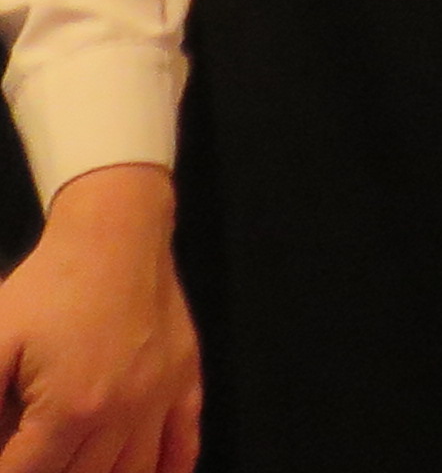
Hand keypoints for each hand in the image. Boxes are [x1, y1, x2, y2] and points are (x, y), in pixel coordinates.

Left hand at [0, 163, 198, 472]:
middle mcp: (123, 414)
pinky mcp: (185, 380)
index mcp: (71, 409)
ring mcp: (161, 398)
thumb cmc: (47, 287)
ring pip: (133, 472)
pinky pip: (183, 443)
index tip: (7, 456)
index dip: (11, 471)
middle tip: (34, 453)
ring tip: (76, 465)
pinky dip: (170, 469)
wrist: (117, 232)